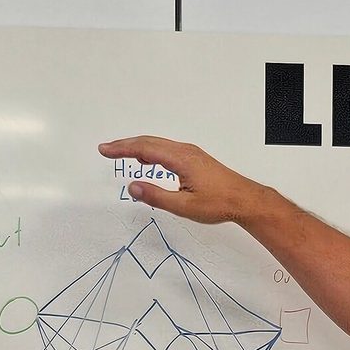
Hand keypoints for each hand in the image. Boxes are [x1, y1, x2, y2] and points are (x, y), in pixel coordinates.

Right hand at [97, 135, 267, 225]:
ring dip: (138, 147)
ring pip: (159, 144)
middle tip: (107, 149)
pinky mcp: (195, 158)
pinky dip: (152, 151)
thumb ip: (157, 197)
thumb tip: (133, 188)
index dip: (122, 148)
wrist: (245, 200)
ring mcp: (191, 153)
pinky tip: (148, 161)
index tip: (105, 150)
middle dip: (126, 144)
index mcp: (181, 159)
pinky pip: (167, 149)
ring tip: (121, 153)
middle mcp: (185, 151)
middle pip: (149, 142)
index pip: (144, 149)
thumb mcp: (184, 207)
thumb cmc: (219, 203)